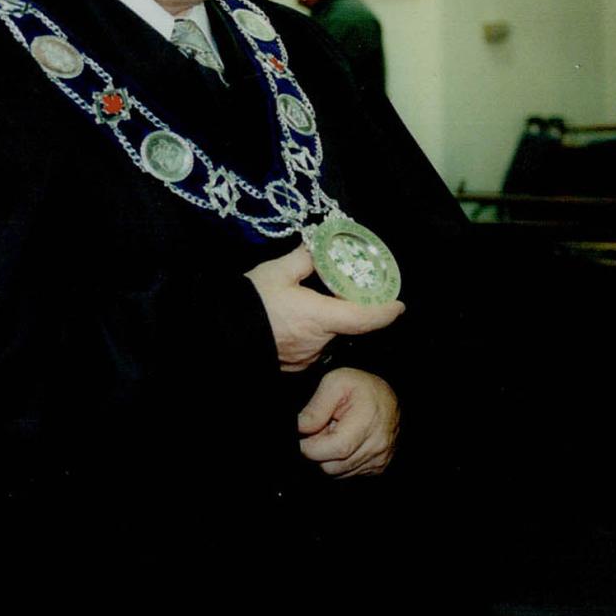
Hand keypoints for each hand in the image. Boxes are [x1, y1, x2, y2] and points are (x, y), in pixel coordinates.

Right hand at [245, 244, 403, 370]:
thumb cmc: (248, 302)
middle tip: (333, 289)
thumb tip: (319, 249)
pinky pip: (310, 347)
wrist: (217, 335)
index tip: (398, 305)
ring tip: (301, 303)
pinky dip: (307, 333)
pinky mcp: (293, 367)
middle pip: (345, 325)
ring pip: (327, 336)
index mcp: (320, 317)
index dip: (385, 312)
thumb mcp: (276, 271)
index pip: (364, 318)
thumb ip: (304, 258)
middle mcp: (319, 342)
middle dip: (342, 308)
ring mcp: (305, 358)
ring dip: (323, 321)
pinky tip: (289, 321)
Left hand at [298, 367, 398, 477]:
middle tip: (323, 430)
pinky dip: (341, 461)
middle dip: (319, 451)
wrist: (387, 396)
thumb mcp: (335, 382)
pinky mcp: (378, 466)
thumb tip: (300, 429)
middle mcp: (377, 445)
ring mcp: (379, 459)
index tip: (302, 438)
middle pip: (331, 466)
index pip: (333, 449)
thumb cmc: (362, 387)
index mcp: (367, 423)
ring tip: (336, 434)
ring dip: (329, 457)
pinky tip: (346, 442)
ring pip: (337, 472)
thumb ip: (315, 408)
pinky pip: (349, 473)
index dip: (309, 447)